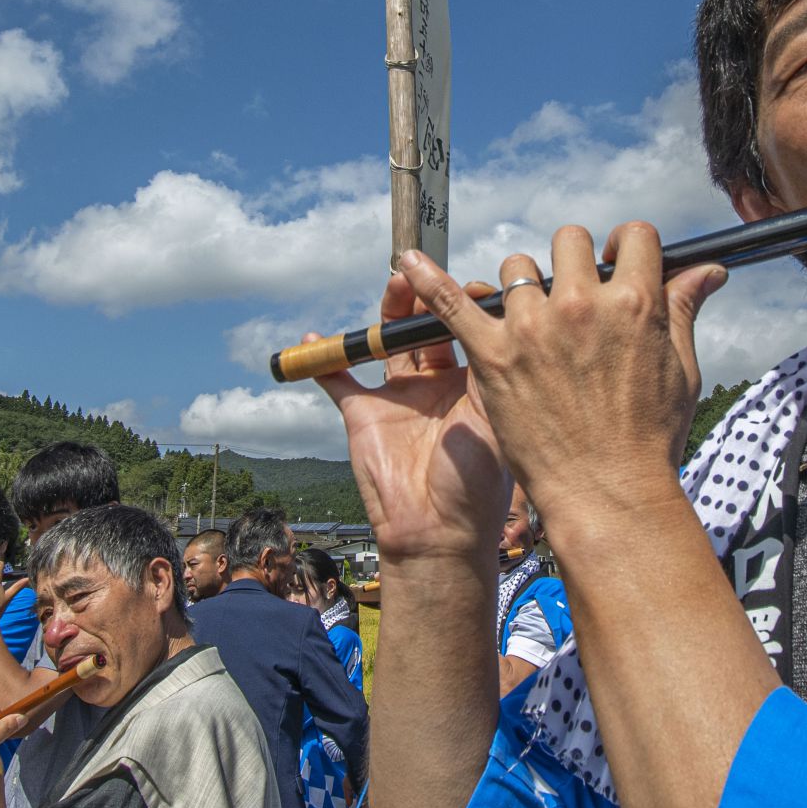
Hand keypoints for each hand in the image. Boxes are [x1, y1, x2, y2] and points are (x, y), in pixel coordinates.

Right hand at [313, 274, 512, 566]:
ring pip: (387, 342)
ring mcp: (398, 397)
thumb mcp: (492, 417)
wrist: (440, 534)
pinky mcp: (363, 413)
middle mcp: (436, 384)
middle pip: (426, 326)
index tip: (466, 286)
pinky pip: (338, 378)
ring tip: (394, 284)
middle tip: (422, 274)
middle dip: (423, 296)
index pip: (468, 328)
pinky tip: (314, 337)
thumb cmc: (479, 483)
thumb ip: (486, 368)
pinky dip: (324, 358)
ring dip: (387, 312)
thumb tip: (489, 318)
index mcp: (473, 384)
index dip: (465, 302)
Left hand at [399, 225, 725, 535]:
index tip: (618, 266)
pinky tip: (406, 261)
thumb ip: (684, 310)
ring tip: (529, 320)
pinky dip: (427, 280)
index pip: (632, 237)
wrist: (607, 495)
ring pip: (516, 269)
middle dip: (573, 261)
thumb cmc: (650, 439)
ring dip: (523, 286)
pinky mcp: (493, 355)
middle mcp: (581, 304)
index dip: (626, 248)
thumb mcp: (680, 369)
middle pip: (569, 241)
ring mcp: (533, 328)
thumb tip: (710, 268)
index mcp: (636, 303)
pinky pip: (452, 302)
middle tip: (572, 297)